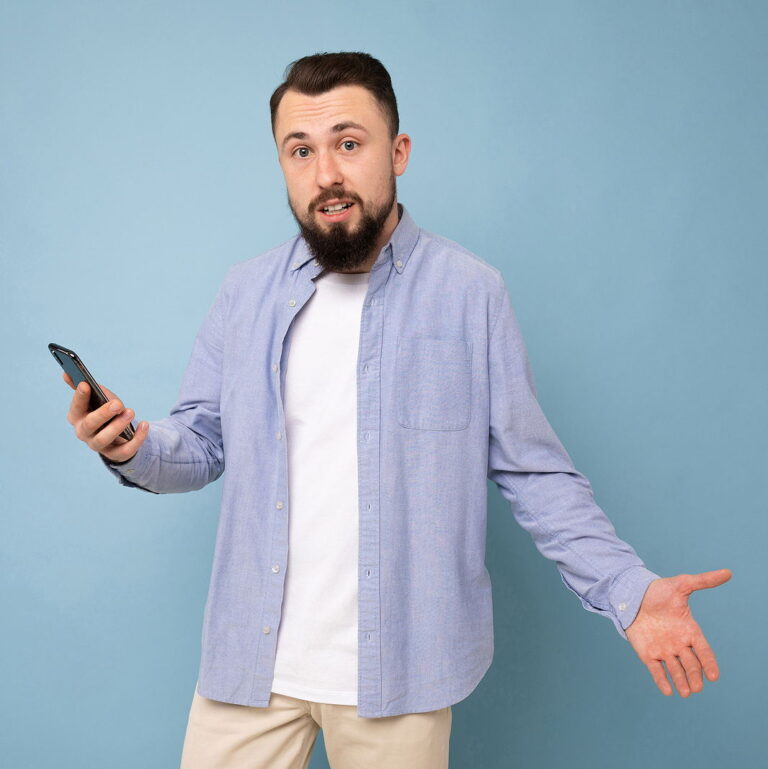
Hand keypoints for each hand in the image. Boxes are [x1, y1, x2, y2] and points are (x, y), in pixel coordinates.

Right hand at [62, 372, 148, 462]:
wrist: (118, 434)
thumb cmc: (105, 411)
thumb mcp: (96, 397)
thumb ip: (83, 387)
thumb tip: (66, 374)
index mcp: (76, 417)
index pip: (76, 407)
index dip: (80, 397)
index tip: (86, 384)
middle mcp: (83, 432)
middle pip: (89, 425)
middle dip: (103, 413)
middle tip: (118, 403)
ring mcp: (98, 445)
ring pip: (104, 438)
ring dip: (118, 425)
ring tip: (130, 411)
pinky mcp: (115, 454)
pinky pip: (125, 450)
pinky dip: (137, 438)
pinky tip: (144, 424)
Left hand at [625, 568, 731, 696]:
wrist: (632, 594)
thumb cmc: (658, 590)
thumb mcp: (681, 585)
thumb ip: (703, 581)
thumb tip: (728, 572)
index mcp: (690, 631)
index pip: (704, 651)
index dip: (709, 664)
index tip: (714, 676)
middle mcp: (678, 644)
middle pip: (691, 665)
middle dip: (695, 677)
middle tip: (697, 687)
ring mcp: (663, 650)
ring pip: (676, 670)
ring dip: (681, 682)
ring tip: (686, 692)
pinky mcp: (647, 654)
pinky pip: (656, 670)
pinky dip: (662, 681)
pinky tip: (667, 691)